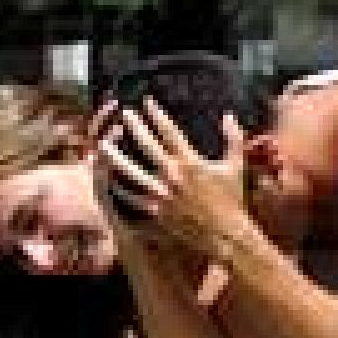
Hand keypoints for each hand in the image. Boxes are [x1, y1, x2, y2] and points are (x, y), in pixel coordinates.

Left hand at [99, 98, 251, 250]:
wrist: (225, 236)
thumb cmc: (231, 200)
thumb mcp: (235, 166)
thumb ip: (233, 138)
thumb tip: (229, 115)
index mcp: (190, 162)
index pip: (169, 131)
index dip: (157, 114)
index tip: (147, 102)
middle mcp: (172, 176)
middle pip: (146, 146)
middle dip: (134, 127)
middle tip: (123, 115)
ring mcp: (160, 195)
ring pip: (130, 173)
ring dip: (114, 158)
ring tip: (102, 147)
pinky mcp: (153, 212)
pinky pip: (129, 199)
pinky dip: (117, 188)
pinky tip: (108, 180)